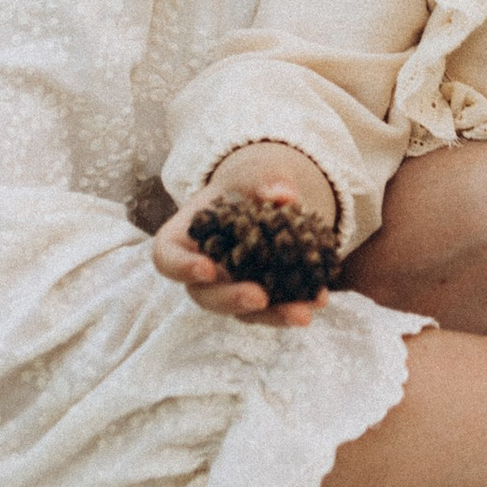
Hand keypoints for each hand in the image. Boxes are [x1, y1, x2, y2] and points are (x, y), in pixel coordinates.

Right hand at [151, 145, 337, 326]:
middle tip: (259, 298)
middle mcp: (201, 271)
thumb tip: (284, 195)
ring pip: (242, 311)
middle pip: (205, 295)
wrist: (269, 198)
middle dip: (232, 299)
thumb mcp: (254, 171)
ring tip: (303, 313)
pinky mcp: (260, 297)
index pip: (167, 259)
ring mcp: (229, 288)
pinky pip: (272, 308)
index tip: (207, 269)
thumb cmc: (247, 183)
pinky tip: (319, 299)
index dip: (182, 267)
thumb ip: (264, 178)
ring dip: (272, 315)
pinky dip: (294, 305)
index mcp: (183, 239)